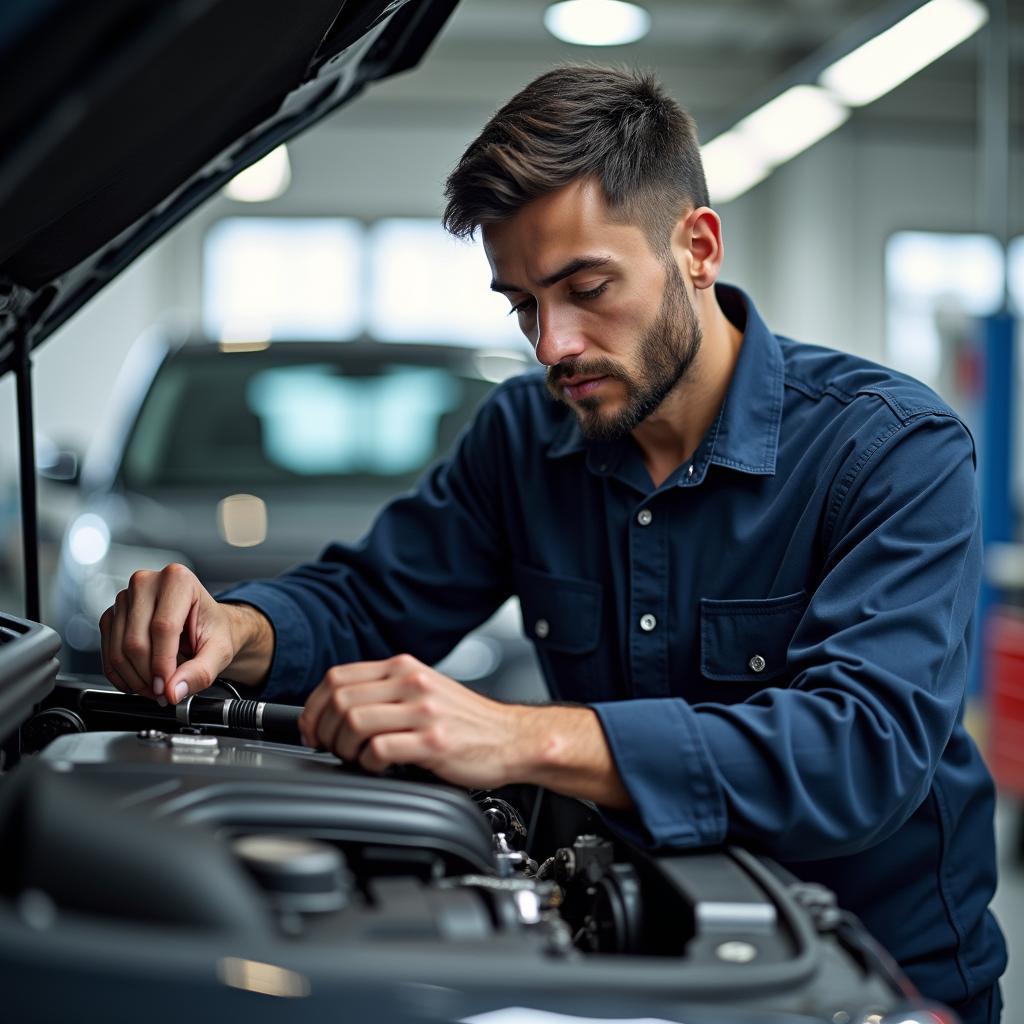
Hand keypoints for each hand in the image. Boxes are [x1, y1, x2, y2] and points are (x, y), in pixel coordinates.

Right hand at [98, 563, 265, 704]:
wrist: (205, 625)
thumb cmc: (213, 629)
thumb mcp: (219, 651)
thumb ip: (200, 672)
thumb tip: (173, 690)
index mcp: (178, 580)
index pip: (162, 627)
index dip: (162, 664)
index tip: (167, 688)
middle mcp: (147, 582)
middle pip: (136, 641)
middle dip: (148, 676)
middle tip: (164, 693)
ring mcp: (126, 598)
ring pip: (119, 650)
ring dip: (135, 679)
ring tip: (156, 688)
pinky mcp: (112, 615)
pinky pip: (108, 653)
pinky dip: (122, 675)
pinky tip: (140, 681)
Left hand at [298, 654, 529, 788]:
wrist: (512, 738)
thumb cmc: (466, 721)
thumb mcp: (423, 689)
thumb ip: (386, 691)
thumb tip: (337, 708)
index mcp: (404, 668)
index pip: (338, 677)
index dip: (314, 707)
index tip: (312, 728)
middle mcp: (412, 683)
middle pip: (340, 700)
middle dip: (323, 731)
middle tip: (329, 749)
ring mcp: (424, 711)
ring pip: (354, 722)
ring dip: (343, 748)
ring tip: (355, 759)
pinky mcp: (434, 742)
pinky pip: (380, 750)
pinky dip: (368, 764)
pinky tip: (379, 767)